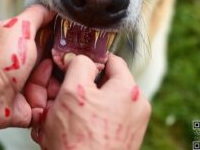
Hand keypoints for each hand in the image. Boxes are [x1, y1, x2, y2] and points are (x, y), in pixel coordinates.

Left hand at [0, 5, 54, 130]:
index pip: (45, 38)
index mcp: (16, 42)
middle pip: (51, 61)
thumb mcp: (20, 27)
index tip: (69, 39)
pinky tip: (48, 94)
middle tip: (64, 61)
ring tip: (48, 80)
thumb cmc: (0, 60)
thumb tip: (51, 8)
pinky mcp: (27, 105)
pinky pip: (47, 103)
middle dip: (59, 62)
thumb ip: (36, 14)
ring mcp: (24, 84)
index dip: (58, 38)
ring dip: (54, 82)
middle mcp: (20, 63)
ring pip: (52, 82)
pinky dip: (50, 100)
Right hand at [27, 54, 150, 149]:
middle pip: (106, 82)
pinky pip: (104, 118)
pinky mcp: (122, 138)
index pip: (112, 60)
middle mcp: (135, 107)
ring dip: (82, 103)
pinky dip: (88, 118)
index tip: (77, 61)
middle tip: (65, 91)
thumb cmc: (80, 142)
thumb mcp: (73, 91)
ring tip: (64, 113)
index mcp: (129, 90)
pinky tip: (72, 126)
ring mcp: (130, 125)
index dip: (91, 58)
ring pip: (102, 101)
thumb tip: (81, 58)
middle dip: (83, 84)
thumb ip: (79, 64)